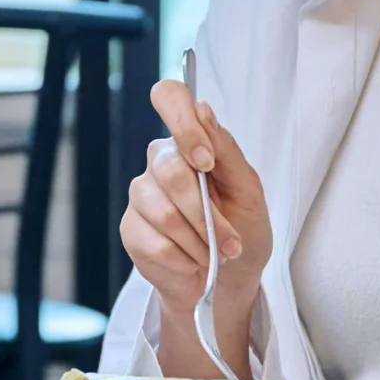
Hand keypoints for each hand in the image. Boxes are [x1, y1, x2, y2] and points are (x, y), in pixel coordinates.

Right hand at [122, 79, 271, 359]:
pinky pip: (155, 242)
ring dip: (200, 242)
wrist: (228, 281)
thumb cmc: (243, 229)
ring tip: (216, 256)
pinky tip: (193, 262)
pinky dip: (184, 259)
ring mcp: (141, 196)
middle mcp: (160, 161)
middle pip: (171, 172)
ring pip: (164, 213)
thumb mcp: (248, 190)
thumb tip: (203, 110)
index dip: (183, 124)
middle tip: (232, 242)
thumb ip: (226, 150)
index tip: (206, 161)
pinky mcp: (131, 229)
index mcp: (190, 141)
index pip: (169, 98)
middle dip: (208, 215)